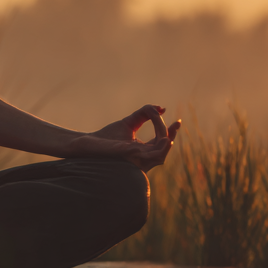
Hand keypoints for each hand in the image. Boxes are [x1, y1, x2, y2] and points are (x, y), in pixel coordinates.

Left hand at [65, 104, 180, 172]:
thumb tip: (160, 108)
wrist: (90, 142)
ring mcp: (138, 159)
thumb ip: (144, 114)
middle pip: (164, 150)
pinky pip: (151, 157)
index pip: (162, 143)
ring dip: (167, 143)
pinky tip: (164, 139)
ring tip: (170, 133)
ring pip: (160, 156)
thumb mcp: (130, 122)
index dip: (171, 132)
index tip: (177, 120)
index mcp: (143, 150)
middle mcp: (142, 157)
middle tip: (175, 123)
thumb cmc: (108, 135)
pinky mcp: (132, 156)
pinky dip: (161, 149)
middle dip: (171, 136)